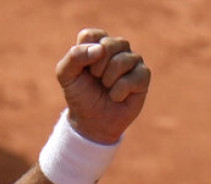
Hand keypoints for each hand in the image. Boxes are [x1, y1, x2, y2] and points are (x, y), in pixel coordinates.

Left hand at [55, 28, 150, 144]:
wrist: (92, 120)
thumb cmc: (80, 94)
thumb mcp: (66, 76)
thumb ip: (74, 57)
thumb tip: (100, 48)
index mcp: (96, 44)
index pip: (90, 35)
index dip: (83, 54)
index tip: (82, 69)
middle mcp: (116, 48)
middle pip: (108, 45)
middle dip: (96, 68)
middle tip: (95, 79)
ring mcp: (132, 60)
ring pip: (122, 60)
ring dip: (108, 80)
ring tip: (106, 88)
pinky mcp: (143, 75)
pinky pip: (134, 77)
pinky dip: (119, 91)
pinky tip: (117, 96)